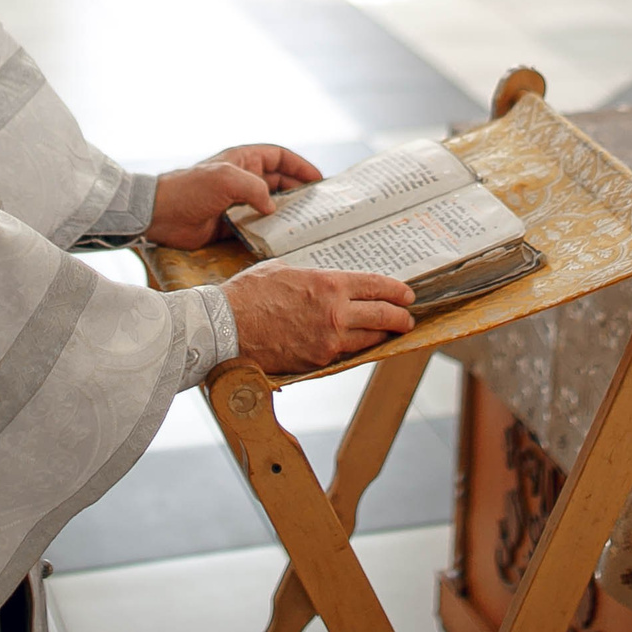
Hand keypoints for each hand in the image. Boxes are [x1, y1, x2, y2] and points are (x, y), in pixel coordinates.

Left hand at [145, 144, 322, 248]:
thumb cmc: (190, 189)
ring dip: (287, 213)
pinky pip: (257, 225)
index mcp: (243, 160)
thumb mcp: (227, 179)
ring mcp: (237, 201)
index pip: (279, 157)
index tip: (320, 180)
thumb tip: (273, 207)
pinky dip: (271, 230)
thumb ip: (256, 188)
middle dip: (299, 191)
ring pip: (270, 204)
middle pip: (279, 182)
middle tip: (320, 206)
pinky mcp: (231, 223)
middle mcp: (243, 178)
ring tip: (308, 224)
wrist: (159, 215)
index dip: (301, 166)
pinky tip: (284, 239)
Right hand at [221, 265, 415, 374]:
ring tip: (390, 333)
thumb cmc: (248, 294)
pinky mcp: (317, 361)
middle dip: (400, 317)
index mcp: (328, 284)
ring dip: (384, 336)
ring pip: (369, 339)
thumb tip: (322, 283)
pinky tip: (358, 345)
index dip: (396, 291)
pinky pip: (345, 354)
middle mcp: (335, 313)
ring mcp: (328, 341)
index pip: (375, 287)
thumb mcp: (283, 270)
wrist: (225, 327)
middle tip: (407, 317)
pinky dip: (356, 349)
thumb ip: (311, 277)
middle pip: (382, 316)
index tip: (406, 295)